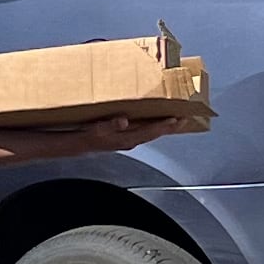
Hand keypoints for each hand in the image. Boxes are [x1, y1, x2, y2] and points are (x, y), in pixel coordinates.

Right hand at [63, 110, 179, 155]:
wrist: (78, 145)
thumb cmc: (86, 136)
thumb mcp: (96, 129)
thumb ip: (110, 125)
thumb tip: (124, 121)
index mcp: (126, 138)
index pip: (151, 131)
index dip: (165, 125)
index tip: (178, 119)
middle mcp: (131, 140)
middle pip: (155, 133)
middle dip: (170, 127)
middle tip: (185, 119)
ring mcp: (129, 139)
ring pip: (151, 132)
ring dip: (163, 126)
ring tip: (174, 119)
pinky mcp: (125, 137)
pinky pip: (144, 131)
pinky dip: (152, 126)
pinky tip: (153, 120)